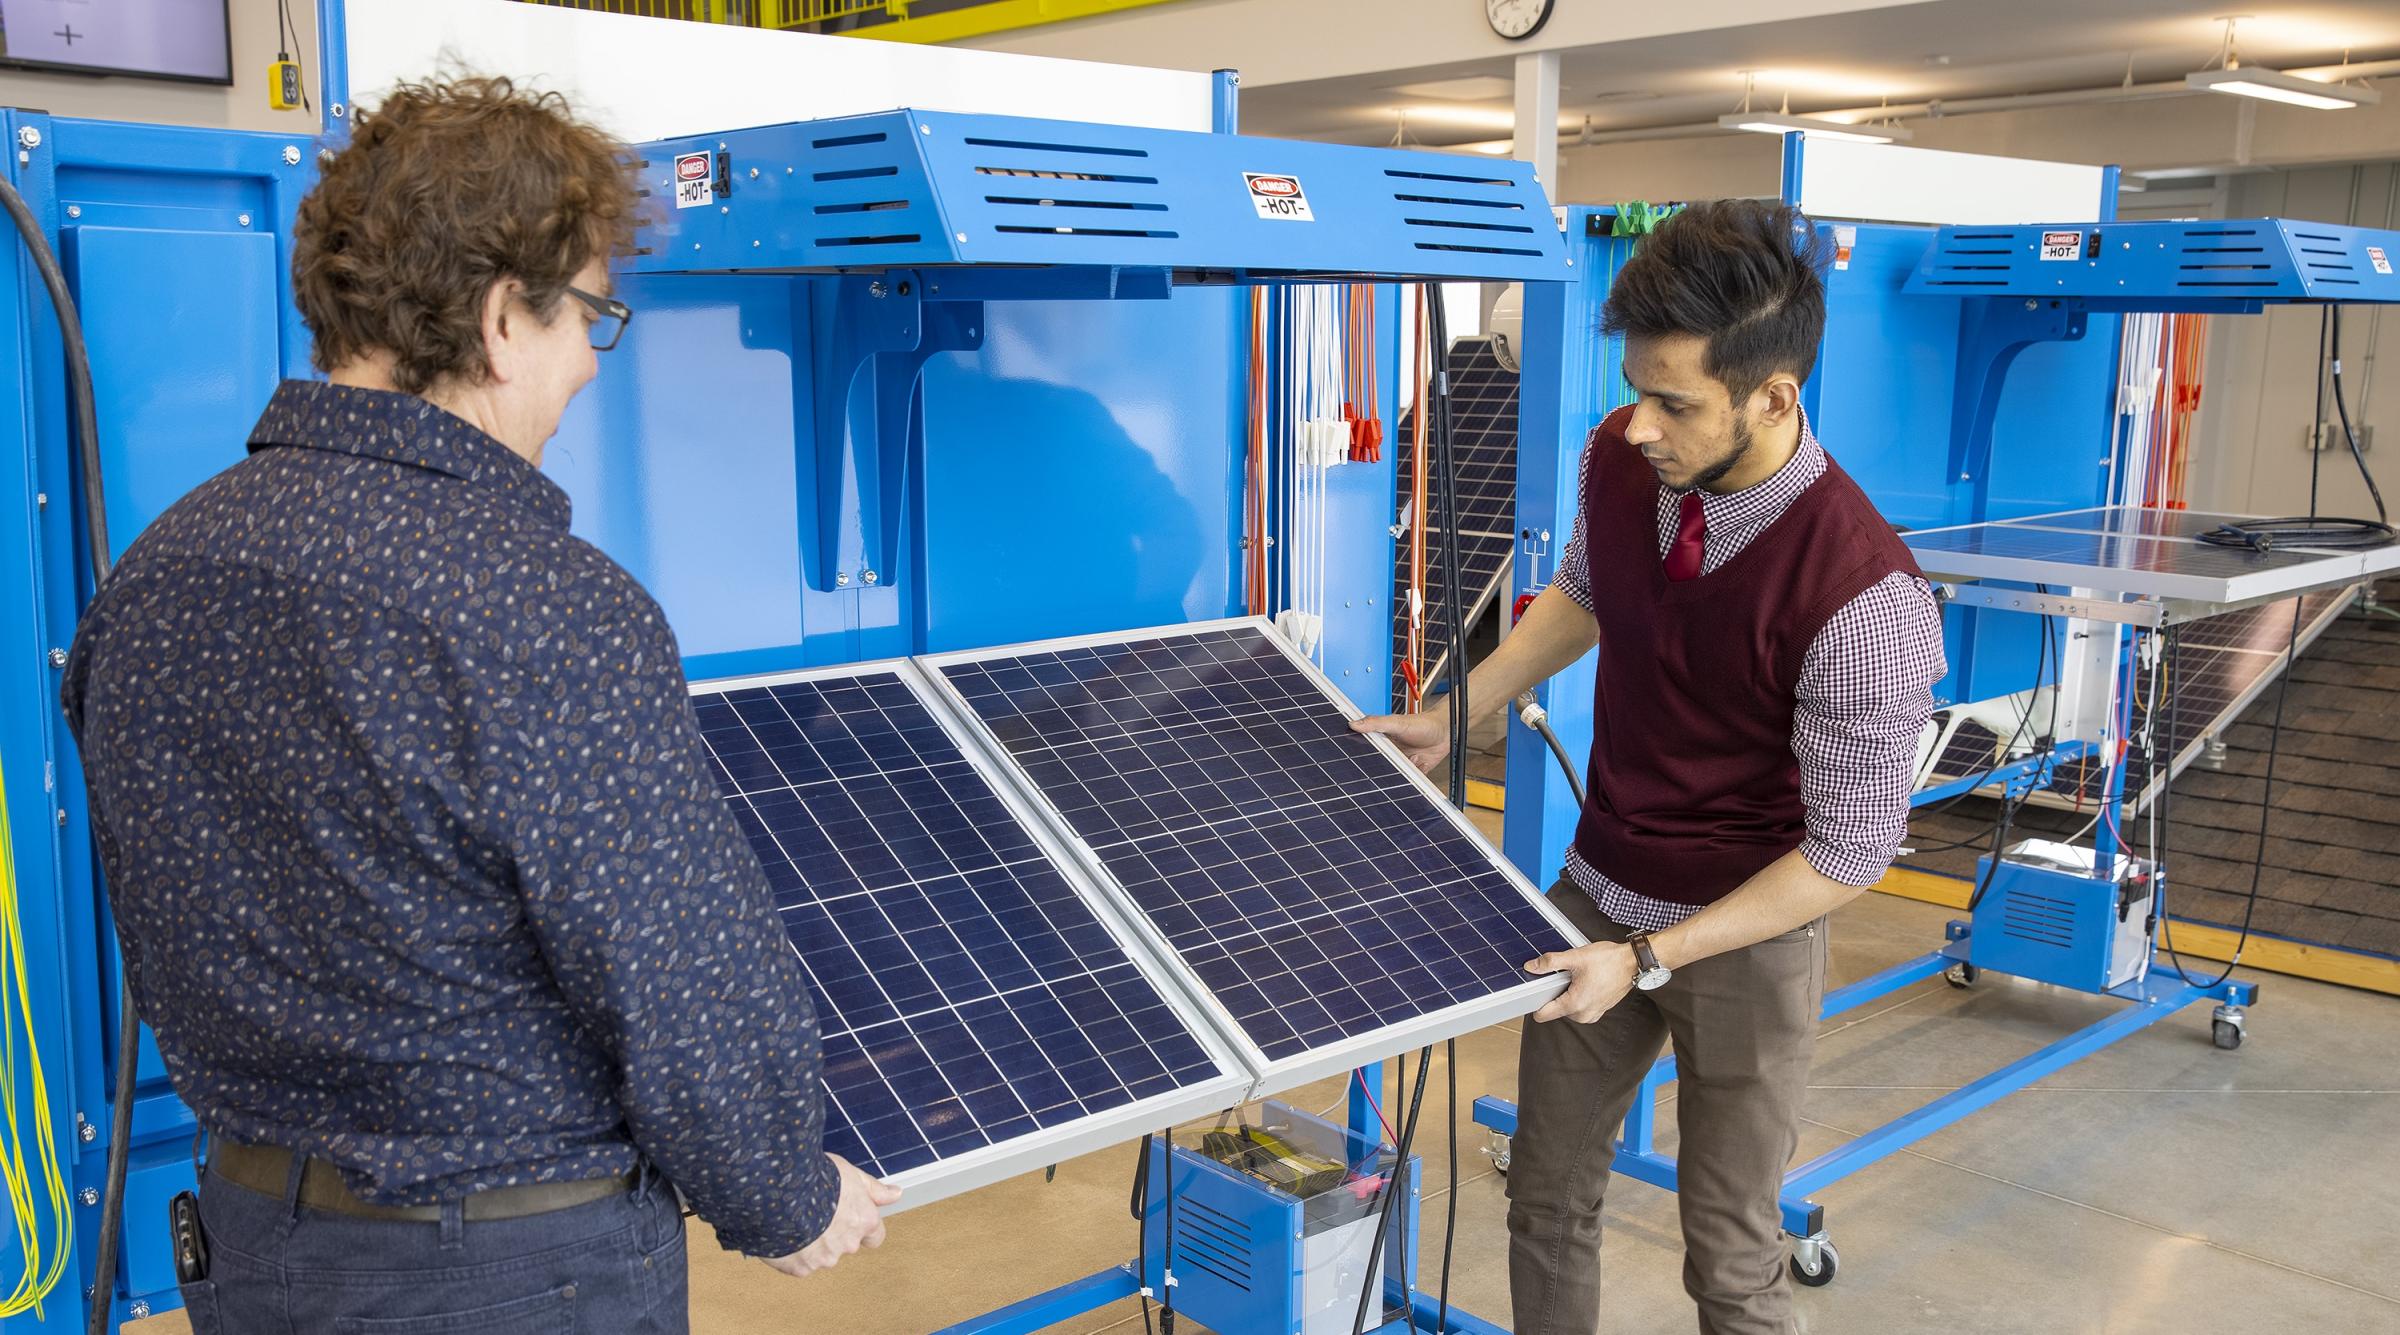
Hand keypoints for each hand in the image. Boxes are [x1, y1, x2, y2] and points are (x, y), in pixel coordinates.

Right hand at [762, 1154, 901, 1277]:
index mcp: (864, 1221)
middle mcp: (848, 1244)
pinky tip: (784, 1231)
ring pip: (820, 1254)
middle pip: (845, 1244)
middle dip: (833, 1232)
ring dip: (811, 1242)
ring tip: (795, 1218)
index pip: (875, 1236)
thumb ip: (874, 1189)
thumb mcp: (851, 1174)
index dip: (863, 1228)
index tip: (851, 1218)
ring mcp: (824, 1259)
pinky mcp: (799, 1268)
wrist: (779, 1193)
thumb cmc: (816, 1178)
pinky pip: (798, 1262)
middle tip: (815, 1211)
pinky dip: (792, 1250)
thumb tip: (896, 1194)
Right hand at [1351, 705, 1452, 773]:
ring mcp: (1402, 763)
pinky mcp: (1413, 772)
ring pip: (1393, 776)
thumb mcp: (1397, 722)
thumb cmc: (1424, 723)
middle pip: (1378, 767)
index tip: (1357, 760)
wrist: (1448, 731)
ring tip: (1412, 757)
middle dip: (1380, 770)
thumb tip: (1354, 723)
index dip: (1359, 756)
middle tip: (1391, 762)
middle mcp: (1391, 753)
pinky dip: (1412, 778)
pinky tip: (1419, 763)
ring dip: (1401, 772)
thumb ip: (1376, 723)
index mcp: (1382, 741)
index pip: (1365, 750)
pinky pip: (1408, 782)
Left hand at [1525, 942, 1636, 1023]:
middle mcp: (1584, 1014)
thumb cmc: (1609, 961)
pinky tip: (1585, 981)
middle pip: (1556, 1010)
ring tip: (1577, 978)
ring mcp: (1593, 1013)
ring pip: (1568, 1009)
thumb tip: (1532, 966)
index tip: (1536, 991)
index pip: (1543, 1015)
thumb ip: (1550, 962)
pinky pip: (1581, 1007)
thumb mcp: (1575, 957)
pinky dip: (1579, 996)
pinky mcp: (1600, 1010)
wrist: (1633, 962)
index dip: (1535, 1002)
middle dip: (1556, 994)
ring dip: (1568, 995)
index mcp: (1575, 1005)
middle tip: (1564, 977)